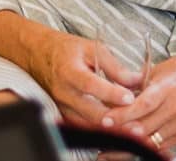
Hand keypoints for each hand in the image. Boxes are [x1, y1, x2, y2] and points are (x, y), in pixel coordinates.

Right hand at [0, 13, 139, 126]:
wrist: (38, 54)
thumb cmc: (66, 49)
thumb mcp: (91, 48)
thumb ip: (114, 65)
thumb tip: (137, 80)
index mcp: (69, 71)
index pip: (91, 85)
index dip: (111, 93)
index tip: (130, 97)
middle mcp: (63, 92)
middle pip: (90, 111)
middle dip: (115, 119)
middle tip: (136, 123)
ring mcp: (62, 106)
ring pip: (88, 124)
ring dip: (110, 127)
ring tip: (131, 127)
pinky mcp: (63, 114)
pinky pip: (83, 126)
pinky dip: (100, 128)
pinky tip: (117, 127)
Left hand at [99, 44, 175, 150]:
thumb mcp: (156, 71)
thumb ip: (135, 84)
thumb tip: (113, 91)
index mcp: (166, 89)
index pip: (141, 106)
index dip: (122, 115)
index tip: (106, 120)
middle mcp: (174, 108)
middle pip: (144, 127)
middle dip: (122, 133)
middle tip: (103, 135)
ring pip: (152, 140)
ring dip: (131, 144)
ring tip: (112, 147)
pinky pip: (163, 146)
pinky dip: (147, 148)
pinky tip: (133, 148)